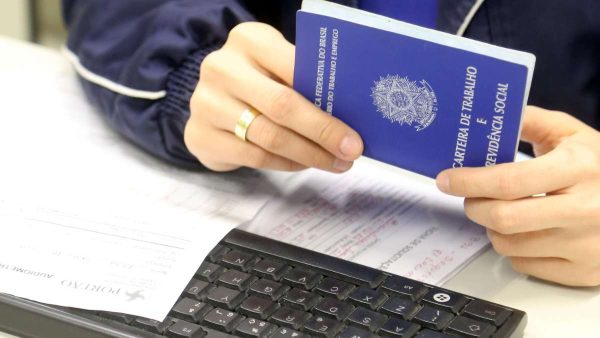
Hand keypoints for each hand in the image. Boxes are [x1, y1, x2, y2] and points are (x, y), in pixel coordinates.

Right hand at [185, 22, 362, 171]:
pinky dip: (286, 164)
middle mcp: (222, 67)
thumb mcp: (277, 67)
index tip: (355, 130)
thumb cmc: (257, 82)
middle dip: (323, 133)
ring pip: (269, 136)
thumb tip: (350, 115)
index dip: (328, 101)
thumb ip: (304, 81)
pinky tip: (304, 164)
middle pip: (282, 105)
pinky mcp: (199, 135)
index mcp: (248, 40)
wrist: (210, 103)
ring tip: (335, 163)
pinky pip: (254, 156)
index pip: (294, 68)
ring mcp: (205, 103)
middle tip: (351, 152)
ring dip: (308, 155)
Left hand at [436, 106, 599, 286]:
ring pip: (508, 245)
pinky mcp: (583, 271)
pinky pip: (525, 266)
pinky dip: (513, 249)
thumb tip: (488, 118)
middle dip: (473, 206)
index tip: (447, 179)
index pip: (509, 181)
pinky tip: (524, 232)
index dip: (469, 181)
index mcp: (578, 168)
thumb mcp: (574, 134)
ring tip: (499, 211)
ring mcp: (585, 245)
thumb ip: (532, 122)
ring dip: (491, 228)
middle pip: (503, 218)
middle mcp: (584, 209)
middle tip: (469, 197)